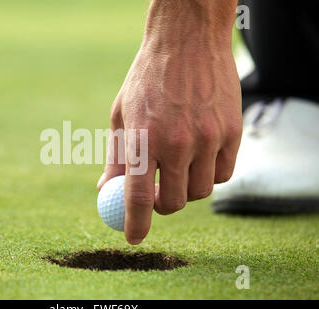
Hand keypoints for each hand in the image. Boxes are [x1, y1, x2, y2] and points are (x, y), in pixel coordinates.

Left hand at [97, 0, 241, 244]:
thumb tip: (105, 190)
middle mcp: (177, 142)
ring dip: (187, 188)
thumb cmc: (147, 79)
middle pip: (174, 202)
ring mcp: (209, 137)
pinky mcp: (232, 132)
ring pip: (201, 191)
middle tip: (157, 193)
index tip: (133, 239)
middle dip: (163, 205)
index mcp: (143, 138)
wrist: (187, 41)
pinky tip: (199, 156)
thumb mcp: (121, 115)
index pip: (137, 197)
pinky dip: (210, 174)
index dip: (135, 224)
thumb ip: (116, 157)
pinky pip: (224, 173)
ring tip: (177, 165)